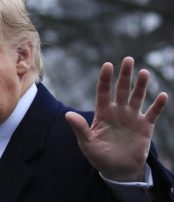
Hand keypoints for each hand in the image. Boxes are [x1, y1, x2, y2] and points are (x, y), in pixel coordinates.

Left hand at [65, 56, 167, 181]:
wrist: (117, 170)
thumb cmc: (99, 156)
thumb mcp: (87, 143)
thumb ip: (80, 128)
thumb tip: (67, 114)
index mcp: (103, 113)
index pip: (103, 92)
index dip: (105, 79)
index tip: (108, 65)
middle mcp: (118, 111)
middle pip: (121, 90)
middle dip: (124, 75)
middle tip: (128, 59)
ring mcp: (132, 118)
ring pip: (137, 97)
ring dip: (141, 85)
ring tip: (144, 72)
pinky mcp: (145, 127)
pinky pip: (152, 114)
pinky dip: (158, 105)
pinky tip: (163, 96)